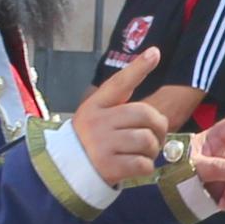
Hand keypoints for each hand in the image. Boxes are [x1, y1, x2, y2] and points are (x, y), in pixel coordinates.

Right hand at [70, 50, 175, 188]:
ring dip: (153, 149)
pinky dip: (147, 166)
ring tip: (145, 152)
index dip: (138, 68)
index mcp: (95, 106)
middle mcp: (98, 123)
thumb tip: (152, 61)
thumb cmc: (90, 138)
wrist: (65, 170)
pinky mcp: (109, 167)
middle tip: (157, 135)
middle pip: (144, 114)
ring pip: (147, 140)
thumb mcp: (96, 114)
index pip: (118, 83)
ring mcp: (102, 146)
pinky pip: (143, 164)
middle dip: (159, 126)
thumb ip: (120, 100)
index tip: (155, 52)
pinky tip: (138, 165)